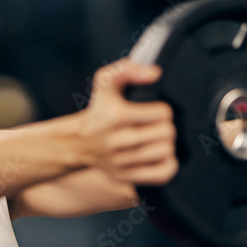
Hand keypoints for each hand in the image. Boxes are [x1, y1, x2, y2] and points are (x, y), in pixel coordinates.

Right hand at [80, 58, 178, 186]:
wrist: (78, 142)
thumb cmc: (99, 109)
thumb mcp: (105, 81)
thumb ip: (128, 69)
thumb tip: (155, 73)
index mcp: (115, 115)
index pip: (162, 113)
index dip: (163, 110)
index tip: (154, 111)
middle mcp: (117, 140)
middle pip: (167, 133)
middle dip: (166, 127)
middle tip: (156, 126)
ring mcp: (120, 162)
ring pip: (166, 152)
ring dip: (166, 145)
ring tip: (156, 140)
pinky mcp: (124, 177)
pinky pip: (162, 174)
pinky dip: (168, 164)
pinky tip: (160, 156)